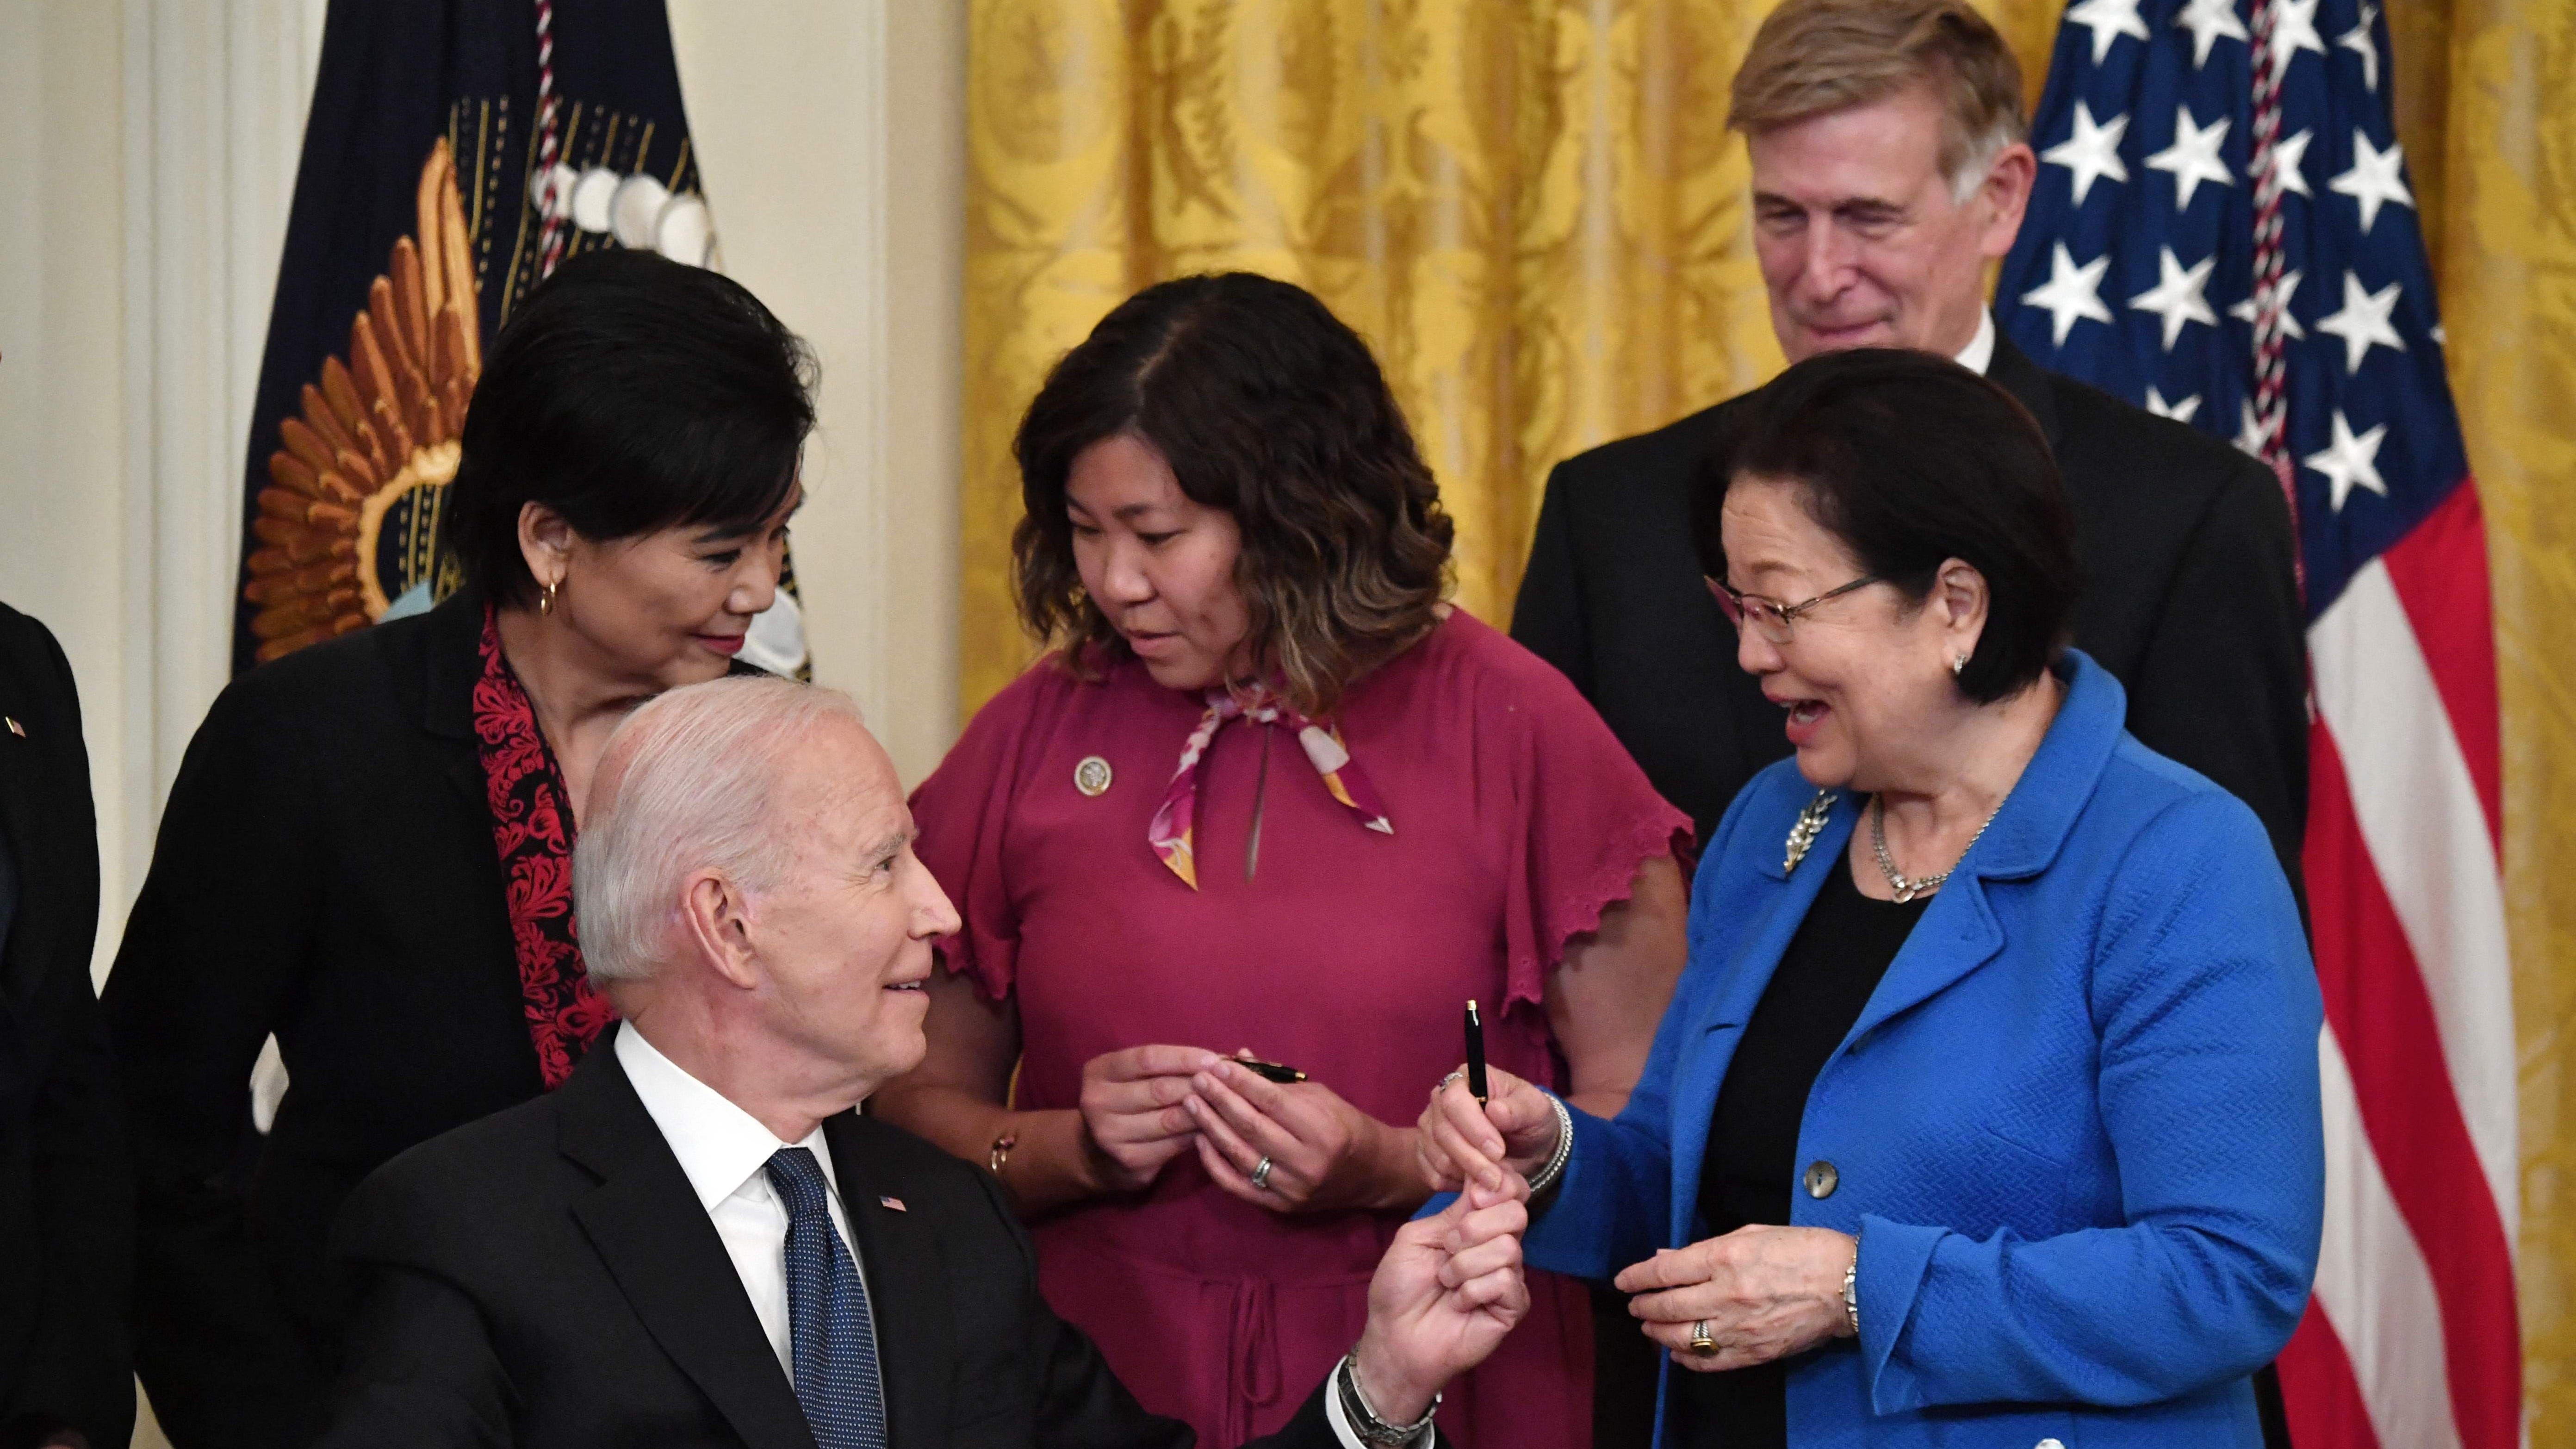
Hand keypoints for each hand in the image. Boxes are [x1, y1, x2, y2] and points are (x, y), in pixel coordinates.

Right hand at [1077, 1044, 1219, 1192]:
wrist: (1098, 1153)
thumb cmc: (1128, 1101)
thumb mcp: (1134, 1077)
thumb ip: (1167, 1065)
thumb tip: (1221, 1058)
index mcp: (1099, 1072)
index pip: (1147, 1058)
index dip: (1184, 1058)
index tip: (1213, 1059)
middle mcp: (1098, 1102)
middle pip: (1160, 1089)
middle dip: (1199, 1084)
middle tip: (1227, 1082)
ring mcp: (1111, 1134)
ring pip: (1171, 1119)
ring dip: (1204, 1110)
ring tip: (1225, 1103)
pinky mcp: (1130, 1160)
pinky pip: (1175, 1144)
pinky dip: (1197, 1133)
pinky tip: (1212, 1126)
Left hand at [1183, 1055, 1414, 1213]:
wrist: (1371, 1173)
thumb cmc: (1345, 1125)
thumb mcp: (1320, 1096)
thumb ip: (1278, 1081)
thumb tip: (1238, 1057)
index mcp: (1323, 1130)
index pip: (1272, 1102)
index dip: (1241, 1082)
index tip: (1216, 1065)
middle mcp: (1307, 1162)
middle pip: (1252, 1127)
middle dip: (1220, 1100)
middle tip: (1197, 1080)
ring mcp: (1292, 1189)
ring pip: (1241, 1156)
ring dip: (1211, 1127)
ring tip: (1191, 1103)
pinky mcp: (1281, 1206)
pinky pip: (1238, 1185)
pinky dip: (1215, 1163)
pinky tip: (1201, 1140)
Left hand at [1350, 1175, 1531, 1422]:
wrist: (1395, 1337)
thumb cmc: (1400, 1288)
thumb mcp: (1416, 1237)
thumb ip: (1451, 1211)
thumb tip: (1484, 1183)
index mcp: (1476, 1224)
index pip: (1508, 1190)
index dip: (1498, 1184)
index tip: (1474, 1195)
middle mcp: (1498, 1246)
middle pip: (1515, 1212)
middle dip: (1474, 1227)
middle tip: (1448, 1248)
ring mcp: (1509, 1276)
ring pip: (1508, 1248)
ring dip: (1464, 1265)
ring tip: (1446, 1282)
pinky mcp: (1513, 1306)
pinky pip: (1506, 1281)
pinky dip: (1472, 1290)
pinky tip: (1459, 1303)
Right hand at [1415, 1064, 1558, 1193]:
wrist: (1527, 1148)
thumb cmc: (1530, 1120)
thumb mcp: (1537, 1110)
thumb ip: (1519, 1109)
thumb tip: (1495, 1111)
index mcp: (1465, 1079)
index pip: (1454, 1101)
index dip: (1474, 1128)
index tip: (1498, 1151)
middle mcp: (1440, 1099)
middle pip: (1443, 1132)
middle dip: (1472, 1159)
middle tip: (1497, 1178)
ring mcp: (1429, 1127)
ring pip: (1438, 1157)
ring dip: (1466, 1174)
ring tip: (1493, 1179)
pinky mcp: (1425, 1154)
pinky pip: (1433, 1176)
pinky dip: (1456, 1185)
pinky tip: (1476, 1182)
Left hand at [1614, 1224, 1855, 1371]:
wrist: (1849, 1283)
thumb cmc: (1804, 1250)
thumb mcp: (1751, 1233)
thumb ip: (1705, 1249)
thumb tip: (1667, 1258)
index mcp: (1724, 1257)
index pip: (1664, 1271)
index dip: (1636, 1277)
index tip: (1624, 1281)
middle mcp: (1727, 1294)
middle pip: (1667, 1307)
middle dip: (1643, 1307)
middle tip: (1634, 1306)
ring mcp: (1740, 1327)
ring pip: (1682, 1338)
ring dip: (1658, 1334)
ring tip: (1649, 1327)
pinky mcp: (1755, 1352)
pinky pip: (1710, 1361)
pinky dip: (1688, 1359)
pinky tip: (1678, 1352)